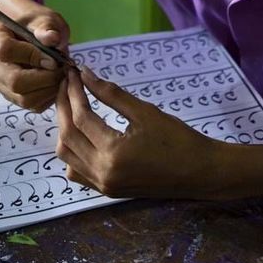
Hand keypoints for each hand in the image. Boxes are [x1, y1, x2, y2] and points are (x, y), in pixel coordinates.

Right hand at [0, 0, 69, 111]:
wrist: (33, 35)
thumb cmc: (38, 26)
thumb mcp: (45, 19)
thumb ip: (47, 27)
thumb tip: (52, 38)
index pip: (5, 50)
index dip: (32, 56)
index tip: (53, 58)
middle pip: (14, 81)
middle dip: (45, 78)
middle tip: (63, 70)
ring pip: (23, 98)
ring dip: (49, 89)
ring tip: (61, 75)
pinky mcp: (8, 95)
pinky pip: (30, 105)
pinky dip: (48, 97)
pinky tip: (55, 83)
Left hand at [54, 68, 262, 199]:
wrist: (200, 172)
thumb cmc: (177, 139)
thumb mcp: (145, 112)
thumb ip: (112, 94)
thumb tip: (85, 74)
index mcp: (113, 152)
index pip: (81, 118)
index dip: (74, 92)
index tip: (73, 73)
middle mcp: (102, 173)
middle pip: (68, 136)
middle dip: (63, 106)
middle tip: (66, 84)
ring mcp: (102, 185)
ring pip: (67, 156)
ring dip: (63, 129)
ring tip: (68, 104)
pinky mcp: (107, 190)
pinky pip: (76, 172)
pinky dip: (71, 152)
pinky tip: (78, 134)